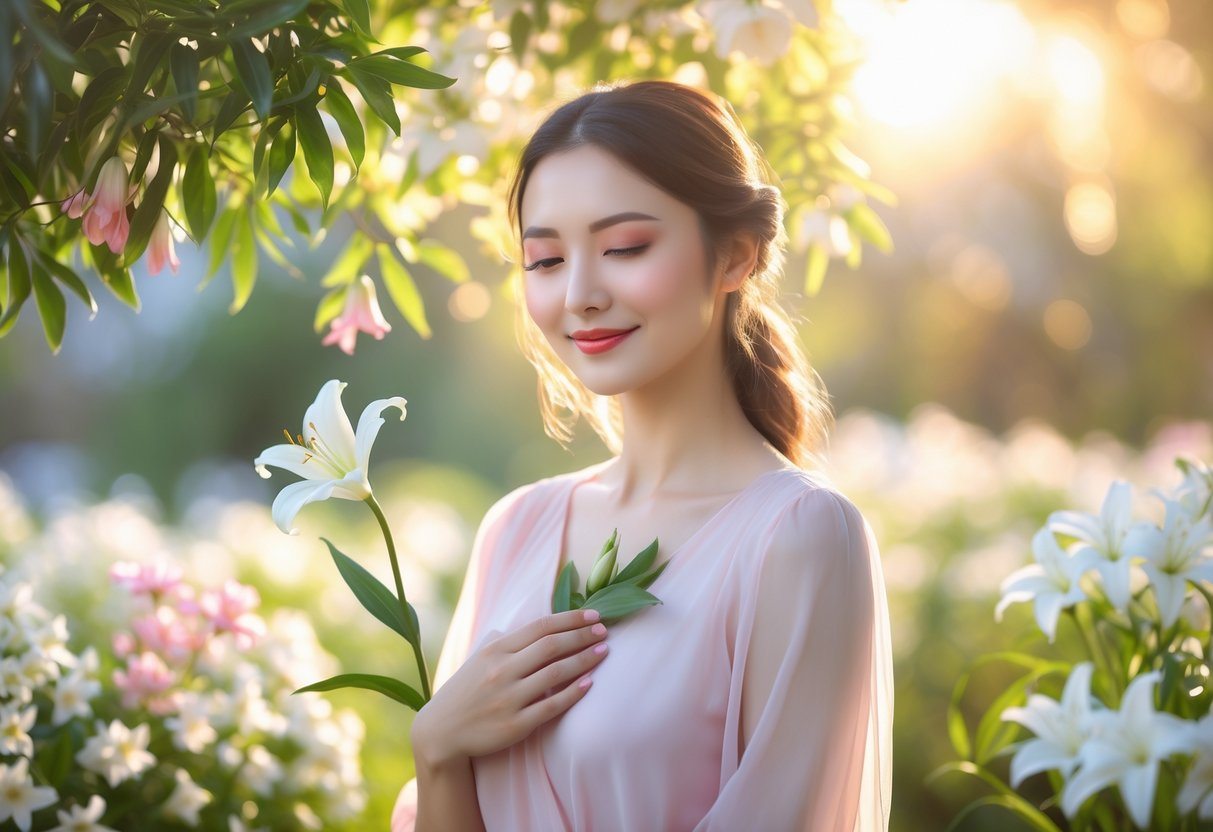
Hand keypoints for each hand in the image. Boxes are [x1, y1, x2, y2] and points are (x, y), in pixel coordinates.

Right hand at [411, 610, 608, 764]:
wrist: (441, 731)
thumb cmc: (465, 691)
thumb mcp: (479, 658)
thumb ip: (506, 641)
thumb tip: (536, 628)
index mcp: (495, 650)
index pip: (540, 627)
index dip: (570, 619)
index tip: (593, 615)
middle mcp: (502, 670)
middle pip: (551, 646)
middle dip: (582, 635)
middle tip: (604, 631)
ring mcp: (509, 698)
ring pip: (555, 673)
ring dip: (583, 660)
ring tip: (603, 651)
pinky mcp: (515, 724)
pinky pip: (551, 706)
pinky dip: (572, 693)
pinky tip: (589, 683)